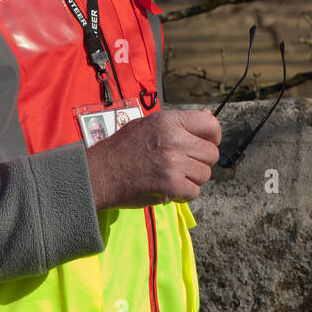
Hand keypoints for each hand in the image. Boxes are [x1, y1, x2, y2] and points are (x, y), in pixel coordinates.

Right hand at [85, 109, 221, 209]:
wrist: (98, 173)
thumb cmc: (122, 148)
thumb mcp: (149, 124)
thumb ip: (179, 123)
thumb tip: (209, 117)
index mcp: (169, 121)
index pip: (211, 126)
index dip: (212, 138)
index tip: (204, 145)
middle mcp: (174, 140)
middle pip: (211, 154)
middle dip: (201, 162)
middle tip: (184, 166)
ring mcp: (173, 163)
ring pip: (204, 174)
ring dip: (192, 179)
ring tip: (173, 176)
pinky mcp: (170, 185)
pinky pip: (194, 192)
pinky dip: (184, 194)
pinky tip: (169, 188)